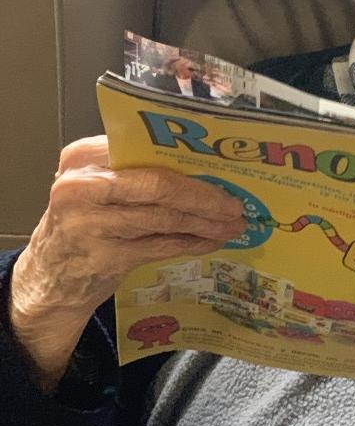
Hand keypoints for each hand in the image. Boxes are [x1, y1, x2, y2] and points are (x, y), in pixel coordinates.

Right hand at [10, 135, 246, 390]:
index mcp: (83, 156)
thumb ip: (134, 169)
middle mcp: (82, 188)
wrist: (46, 276)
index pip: (145, 150)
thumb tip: (202, 164)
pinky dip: (191, 243)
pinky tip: (211, 241)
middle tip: (236, 204)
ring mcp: (92, 226)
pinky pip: (160, 247)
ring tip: (233, 223)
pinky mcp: (104, 259)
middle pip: (160, 186)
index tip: (223, 163)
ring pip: (165, 219)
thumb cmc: (81, 219)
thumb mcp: (96, 184)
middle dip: (205, 196)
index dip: (189, 158)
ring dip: (206, 222)